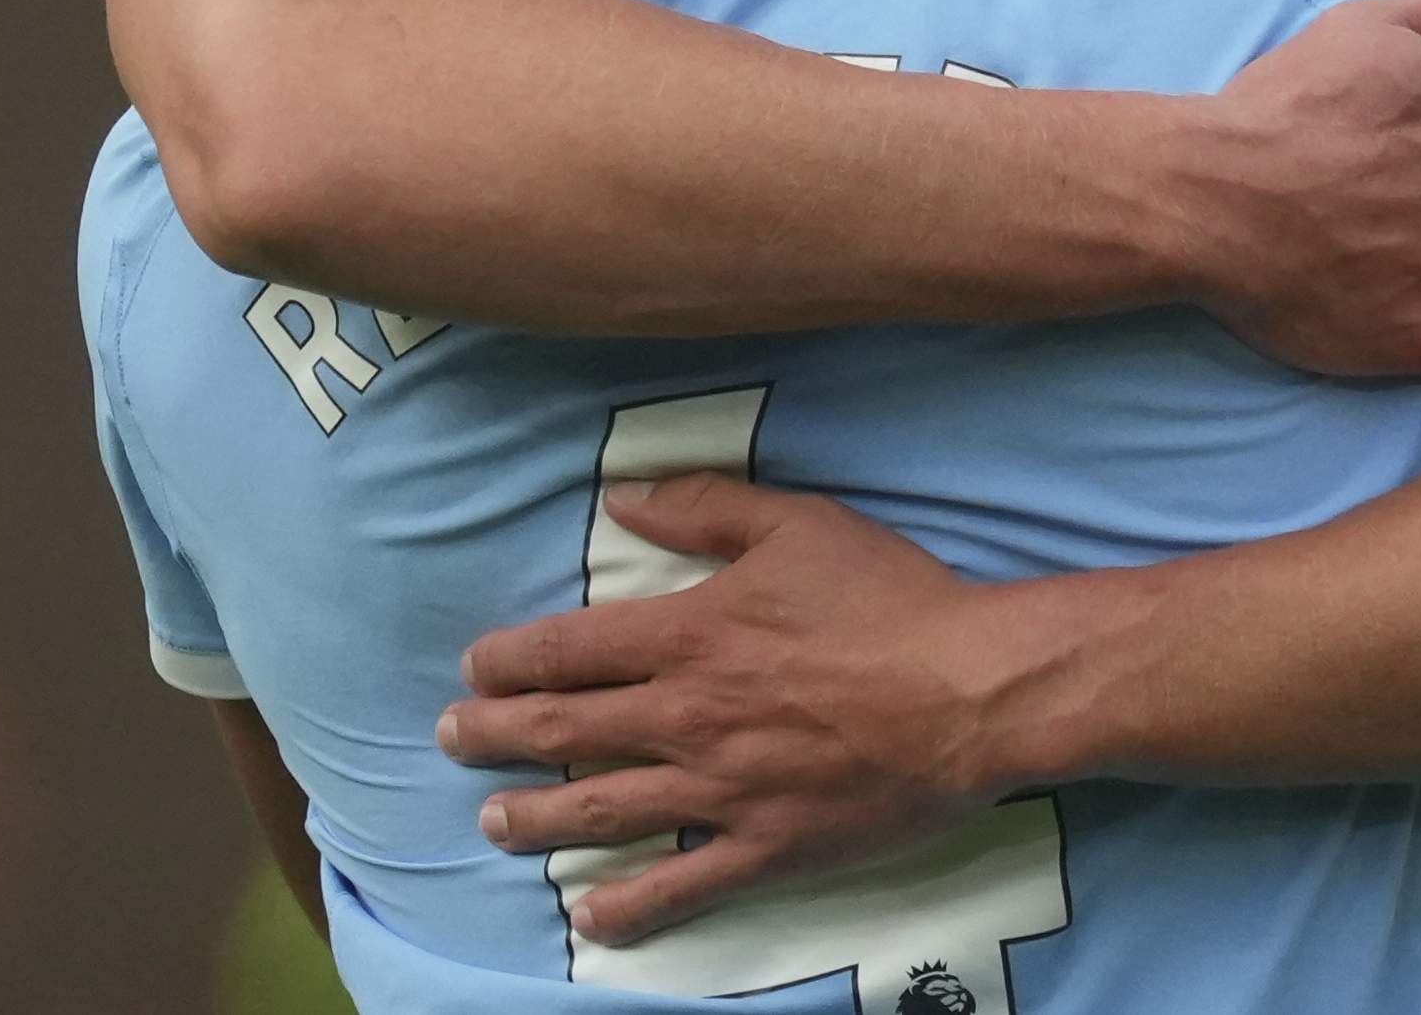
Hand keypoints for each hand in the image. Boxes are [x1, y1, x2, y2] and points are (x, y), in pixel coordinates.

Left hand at [436, 474, 1027, 946]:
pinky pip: (680, 886)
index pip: (566, 652)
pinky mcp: (765, 847)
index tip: (474, 670)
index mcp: (687, 635)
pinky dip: (627, 908)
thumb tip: (622, 501)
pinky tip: (590, 919)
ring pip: (599, 812)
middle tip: (452, 739)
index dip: (507, 662)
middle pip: (560, 733)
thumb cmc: (888, 599)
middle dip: (492, 737)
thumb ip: (701, 508)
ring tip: (493, 823)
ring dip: (534, 821)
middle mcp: (685, 717)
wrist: (968, 692)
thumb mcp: (795, 524)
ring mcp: (720, 791)